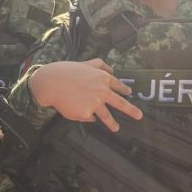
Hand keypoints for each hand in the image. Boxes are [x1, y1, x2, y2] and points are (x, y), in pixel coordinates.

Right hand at [29, 59, 143, 131]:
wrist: (52, 83)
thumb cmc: (67, 71)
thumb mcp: (86, 63)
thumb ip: (100, 65)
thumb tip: (112, 69)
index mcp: (104, 79)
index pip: (118, 86)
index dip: (125, 90)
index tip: (129, 94)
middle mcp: (102, 92)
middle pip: (121, 104)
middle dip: (132, 110)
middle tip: (140, 116)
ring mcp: (95, 104)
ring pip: (107, 116)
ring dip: (113, 123)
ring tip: (116, 128)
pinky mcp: (86, 114)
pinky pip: (89, 117)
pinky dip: (87, 115)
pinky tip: (78, 110)